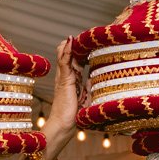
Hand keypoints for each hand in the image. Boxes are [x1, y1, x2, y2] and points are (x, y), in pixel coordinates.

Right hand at [40, 40, 82, 155]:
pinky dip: (67, 50)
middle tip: (86, 36)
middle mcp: (65, 75)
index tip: (88, 40)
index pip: (73, 58)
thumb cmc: (74, 116)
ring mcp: (63, 76)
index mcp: (71, 79)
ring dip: (71, 43)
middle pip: (67, 53)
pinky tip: (71, 40)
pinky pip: (64, 61)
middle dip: (76, 44)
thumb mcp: (86, 98)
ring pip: (64, 54)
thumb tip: (95, 79)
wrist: (64, 126)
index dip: (79, 48)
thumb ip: (89, 88)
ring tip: (78, 34)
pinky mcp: (64, 80)